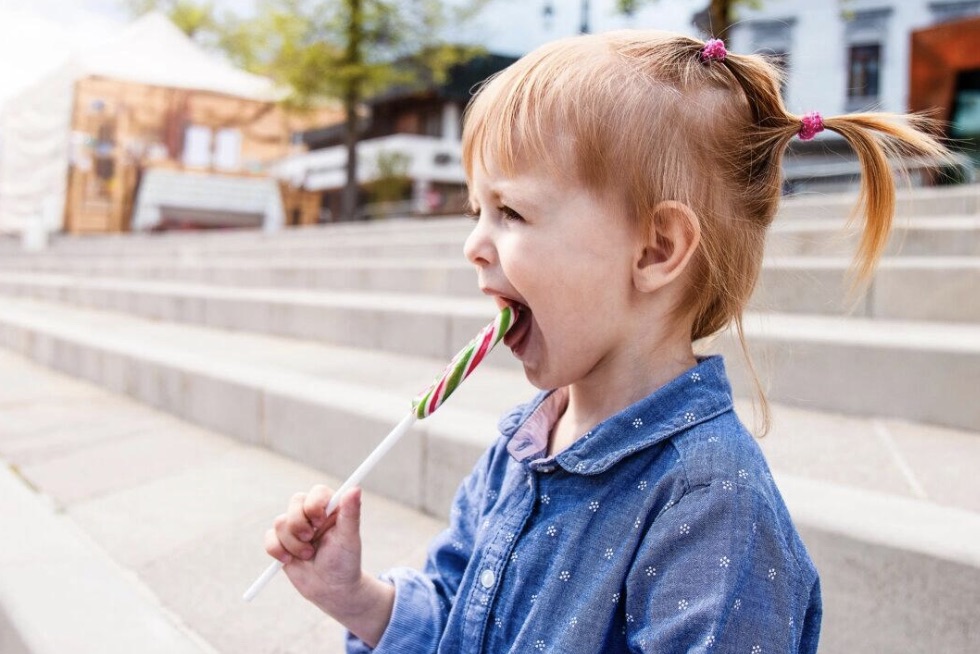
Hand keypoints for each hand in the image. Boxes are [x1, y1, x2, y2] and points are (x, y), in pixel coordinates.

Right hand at [265, 484, 363, 614]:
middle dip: (299, 524)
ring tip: (308, 555)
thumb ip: (351, 513)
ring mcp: (295, 528)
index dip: (314, 504)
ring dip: (292, 543)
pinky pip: (269, 537)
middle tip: (310, 539)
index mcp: (331, 509)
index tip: (319, 521)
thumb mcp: (349, 539)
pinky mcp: (282, 542)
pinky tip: (290, 560)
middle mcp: (312, 515)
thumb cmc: (345, 562)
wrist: (331, 590)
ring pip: (280, 522)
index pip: (317, 492)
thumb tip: (356, 489)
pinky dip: (277, 550)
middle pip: (295, 502)